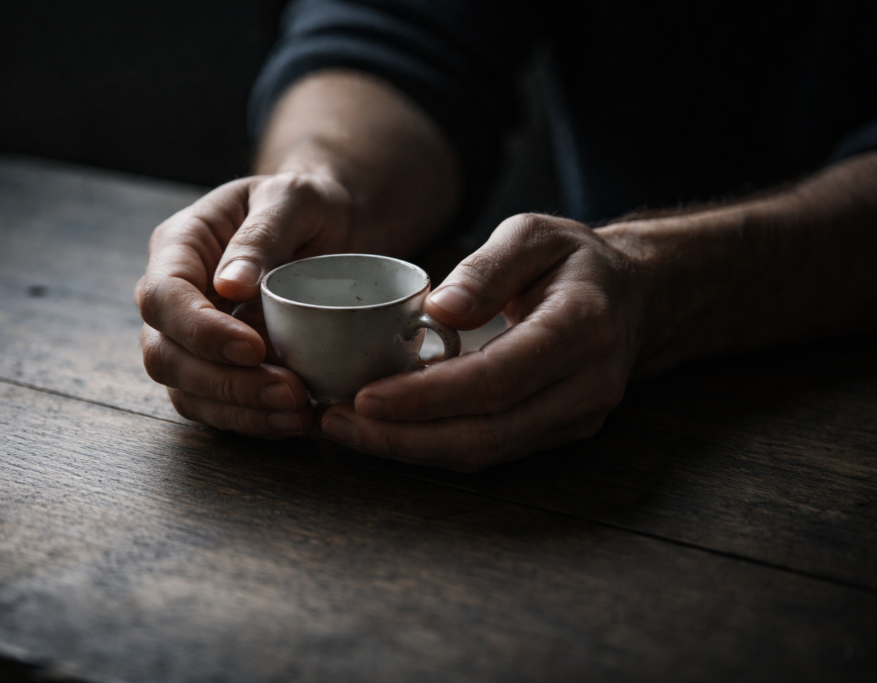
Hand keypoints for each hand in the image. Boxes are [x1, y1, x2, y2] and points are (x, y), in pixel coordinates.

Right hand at [135, 172, 352, 436]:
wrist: (330, 226)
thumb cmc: (307, 204)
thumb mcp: (293, 198)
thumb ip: (263, 234)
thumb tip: (231, 285)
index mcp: (180, 245)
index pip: (164, 296)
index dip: (201, 330)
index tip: (253, 349)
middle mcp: (173, 296)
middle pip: (166, 354)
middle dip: (224, 382)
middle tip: (290, 391)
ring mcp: (190, 337)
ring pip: (187, 390)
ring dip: (240, 410)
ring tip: (299, 413)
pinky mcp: (216, 367)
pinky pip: (217, 406)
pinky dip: (252, 421)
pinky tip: (295, 420)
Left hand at [318, 213, 648, 470]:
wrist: (633, 299)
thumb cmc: (575, 261)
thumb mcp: (534, 233)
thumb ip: (489, 266)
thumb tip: (440, 309)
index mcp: (582, 327)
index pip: (497, 378)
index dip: (427, 396)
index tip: (364, 397)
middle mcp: (586, 385)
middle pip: (486, 433)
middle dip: (403, 437)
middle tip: (336, 423)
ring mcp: (576, 417)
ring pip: (485, 452)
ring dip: (410, 449)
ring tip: (347, 430)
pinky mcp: (557, 433)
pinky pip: (490, 450)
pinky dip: (432, 445)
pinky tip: (386, 430)